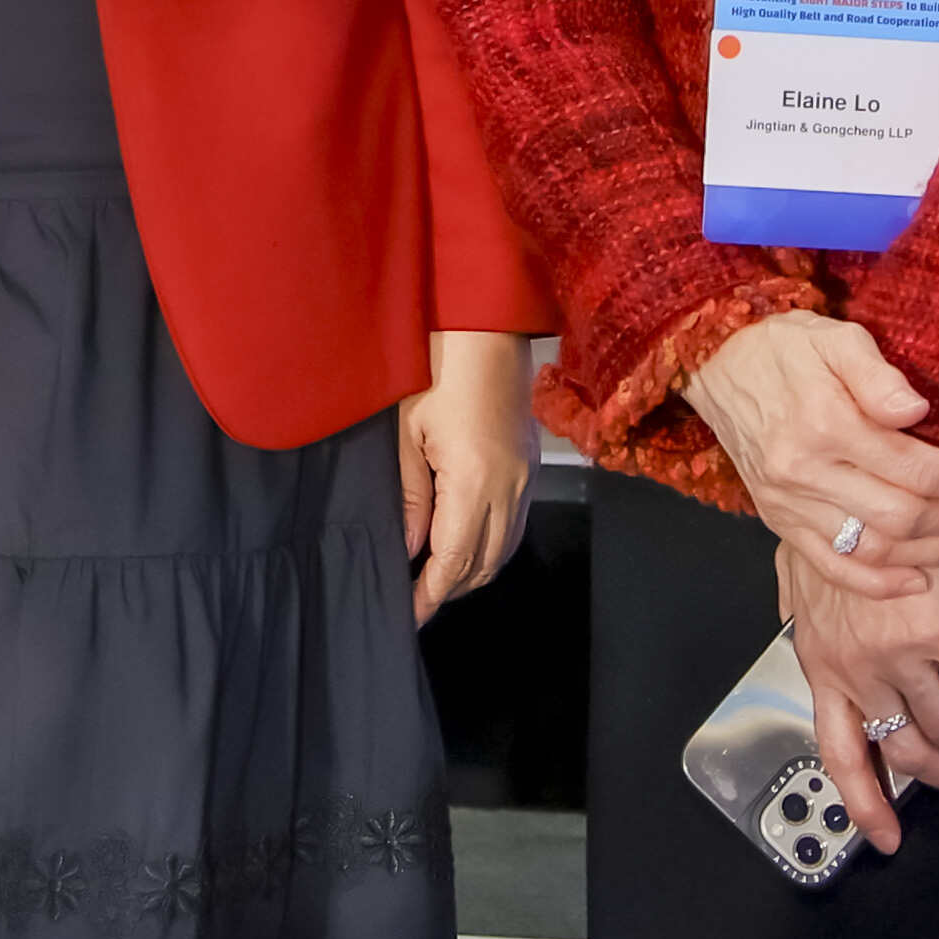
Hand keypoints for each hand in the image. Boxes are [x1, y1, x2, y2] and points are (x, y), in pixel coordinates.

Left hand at [394, 332, 540, 623]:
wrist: (485, 322)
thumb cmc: (436, 365)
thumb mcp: (406, 432)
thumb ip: (410, 496)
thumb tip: (410, 547)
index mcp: (475, 482)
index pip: (453, 562)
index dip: (430, 595)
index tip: (408, 616)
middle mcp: (510, 488)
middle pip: (484, 564)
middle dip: (451, 589)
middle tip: (416, 601)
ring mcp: (526, 477)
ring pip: (504, 548)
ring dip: (473, 571)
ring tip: (436, 579)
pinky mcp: (531, 463)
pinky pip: (516, 523)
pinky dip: (492, 545)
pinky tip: (467, 543)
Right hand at [685, 312, 938, 583]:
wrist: (715, 363)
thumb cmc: (784, 346)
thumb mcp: (834, 336)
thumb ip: (877, 374)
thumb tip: (917, 411)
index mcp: (826, 423)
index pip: (916, 469)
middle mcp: (806, 472)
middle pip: (901, 516)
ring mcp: (789, 503)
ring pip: (873, 548)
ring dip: (929, 553)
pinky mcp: (779, 521)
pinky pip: (833, 567)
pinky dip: (878, 584)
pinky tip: (915, 582)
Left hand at [774, 537, 938, 861]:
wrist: (848, 487)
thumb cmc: (824, 525)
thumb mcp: (796, 573)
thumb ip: (800, 608)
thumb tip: (794, 617)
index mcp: (823, 666)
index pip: (842, 753)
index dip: (867, 803)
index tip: (887, 838)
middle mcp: (857, 672)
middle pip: (909, 752)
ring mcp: (895, 656)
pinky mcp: (934, 630)